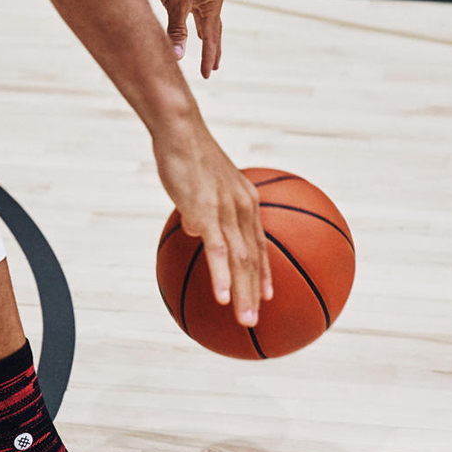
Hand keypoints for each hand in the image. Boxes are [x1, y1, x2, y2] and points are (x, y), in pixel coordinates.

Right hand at [154, 125, 272, 325]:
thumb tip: (196, 230)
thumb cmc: (187, 152)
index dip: (265, 271)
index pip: (259, 243)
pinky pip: (217, 251)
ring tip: (245, 320)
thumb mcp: (199, 185)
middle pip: (253, 259)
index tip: (270, 294)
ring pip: (240, 260)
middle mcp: (243, 209)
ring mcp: (227, 212)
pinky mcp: (206, 212)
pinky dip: (221, 276)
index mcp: (245, 202)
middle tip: (255, 322)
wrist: (181, 129)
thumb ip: (201, 209)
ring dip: (243, 293)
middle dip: (256, 294)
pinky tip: (221, 298)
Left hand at [157, 0, 223, 77]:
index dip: (208, 58)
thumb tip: (178, 56)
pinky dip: (201, 27)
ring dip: (210, 40)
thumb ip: (177, 30)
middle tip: (213, 69)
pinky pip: (201, 16)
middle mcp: (212, 0)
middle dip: (214, 51)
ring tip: (210, 54)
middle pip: (215, 32)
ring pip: (209, 24)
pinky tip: (200, 32)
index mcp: (212, 4)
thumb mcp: (176, 4)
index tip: (206, 76)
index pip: (210, 38)